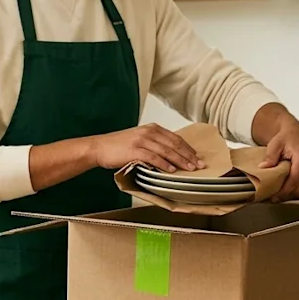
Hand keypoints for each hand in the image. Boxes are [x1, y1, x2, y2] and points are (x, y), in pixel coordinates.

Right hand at [90, 124, 205, 173]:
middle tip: (199, 165)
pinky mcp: (135, 150)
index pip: (176, 138)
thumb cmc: (118, 147)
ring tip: (190, 169)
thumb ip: (154, 145)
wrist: (99, 147)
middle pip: (174, 144)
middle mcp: (149, 132)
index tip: (197, 158)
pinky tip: (172, 170)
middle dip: (189, 156)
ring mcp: (142, 140)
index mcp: (152, 128)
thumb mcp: (139, 141)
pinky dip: (164, 164)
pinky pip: (154, 157)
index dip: (188, 149)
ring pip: (167, 151)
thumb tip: (171, 157)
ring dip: (180, 161)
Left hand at [256, 109, 298, 200]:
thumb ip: (270, 156)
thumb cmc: (286, 138)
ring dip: (288, 197)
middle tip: (269, 199)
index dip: (282, 192)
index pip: (294, 181)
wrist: (295, 134)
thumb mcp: (275, 143)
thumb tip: (263, 167)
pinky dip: (293, 194)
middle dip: (283, 197)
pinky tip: (282, 192)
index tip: (270, 196)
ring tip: (274, 196)